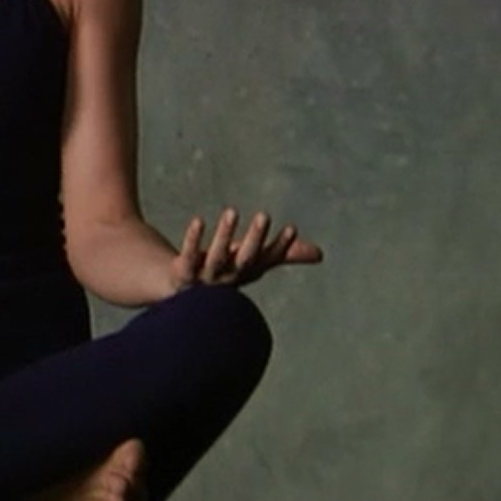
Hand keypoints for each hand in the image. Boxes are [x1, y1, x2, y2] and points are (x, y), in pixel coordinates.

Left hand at [170, 207, 322, 292]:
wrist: (180, 290)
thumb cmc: (223, 270)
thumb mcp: (254, 260)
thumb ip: (284, 254)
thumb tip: (321, 254)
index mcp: (247, 273)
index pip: (266, 260)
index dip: (280, 246)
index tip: (291, 228)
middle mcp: (229, 278)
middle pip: (244, 260)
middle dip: (255, 239)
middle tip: (264, 215)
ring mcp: (205, 278)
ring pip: (217, 258)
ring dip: (225, 236)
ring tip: (232, 211)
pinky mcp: (182, 272)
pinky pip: (189, 256)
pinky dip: (193, 240)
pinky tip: (198, 220)